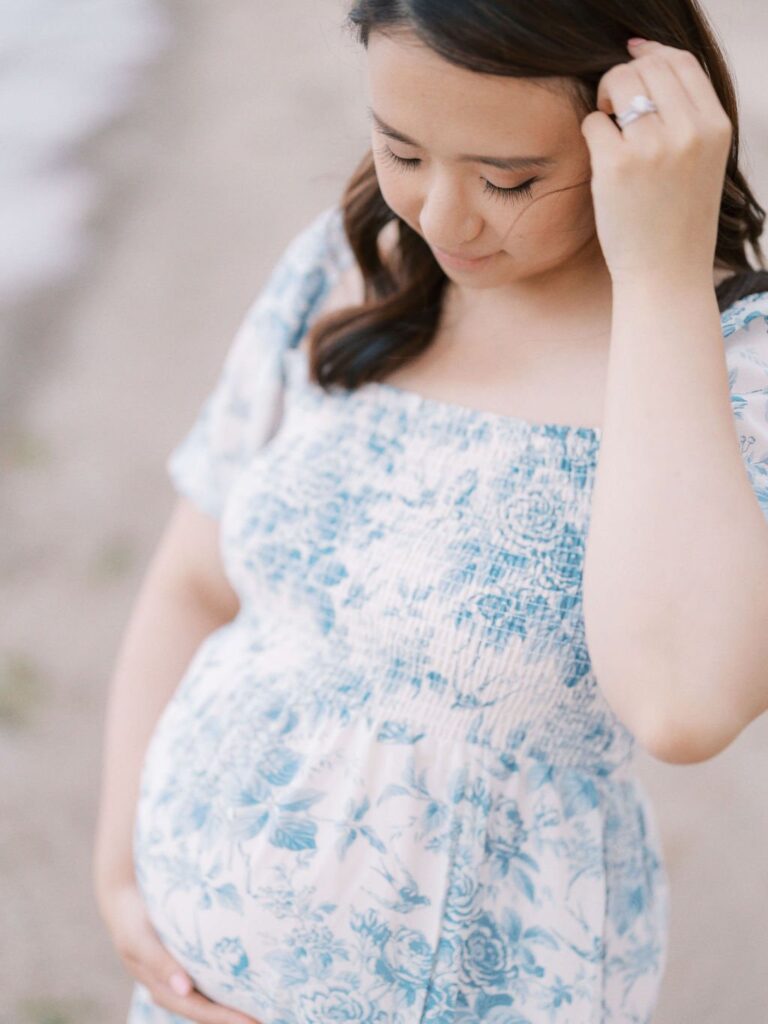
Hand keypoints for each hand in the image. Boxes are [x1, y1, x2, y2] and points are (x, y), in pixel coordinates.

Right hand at [97, 880, 263, 1023]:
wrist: (123, 899)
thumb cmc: (132, 921)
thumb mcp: (140, 941)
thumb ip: (161, 964)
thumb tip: (185, 989)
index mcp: (162, 990)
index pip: (198, 1010)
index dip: (225, 1019)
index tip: (252, 1023)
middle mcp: (174, 988)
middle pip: (207, 1010)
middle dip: (235, 1018)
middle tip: (269, 1018)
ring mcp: (181, 977)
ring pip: (211, 997)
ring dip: (234, 1004)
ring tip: (265, 1006)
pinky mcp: (187, 962)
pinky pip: (211, 979)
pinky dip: (228, 984)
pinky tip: (250, 980)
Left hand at [580, 38, 732, 283]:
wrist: (666, 275)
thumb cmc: (678, 222)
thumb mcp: (702, 162)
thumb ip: (687, 117)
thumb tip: (649, 64)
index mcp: (715, 127)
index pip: (682, 62)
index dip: (652, 54)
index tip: (632, 57)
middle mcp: (689, 131)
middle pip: (648, 66)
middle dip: (623, 77)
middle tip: (613, 108)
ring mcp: (653, 147)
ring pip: (619, 83)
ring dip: (604, 98)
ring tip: (607, 129)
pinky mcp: (617, 165)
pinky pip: (593, 122)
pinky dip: (591, 133)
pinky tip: (600, 159)